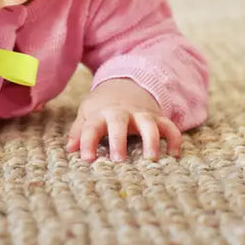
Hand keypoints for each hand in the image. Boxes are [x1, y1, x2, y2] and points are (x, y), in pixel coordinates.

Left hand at [66, 79, 182, 162]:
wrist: (125, 84)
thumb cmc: (102, 107)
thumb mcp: (87, 114)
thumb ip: (80, 131)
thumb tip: (70, 149)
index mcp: (100, 114)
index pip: (91, 127)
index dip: (87, 142)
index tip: (87, 159)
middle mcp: (121, 113)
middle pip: (119, 123)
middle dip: (119, 140)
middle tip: (119, 160)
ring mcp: (141, 115)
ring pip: (149, 124)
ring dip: (151, 140)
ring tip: (152, 158)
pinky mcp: (157, 118)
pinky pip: (169, 127)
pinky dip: (174, 139)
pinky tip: (173, 155)